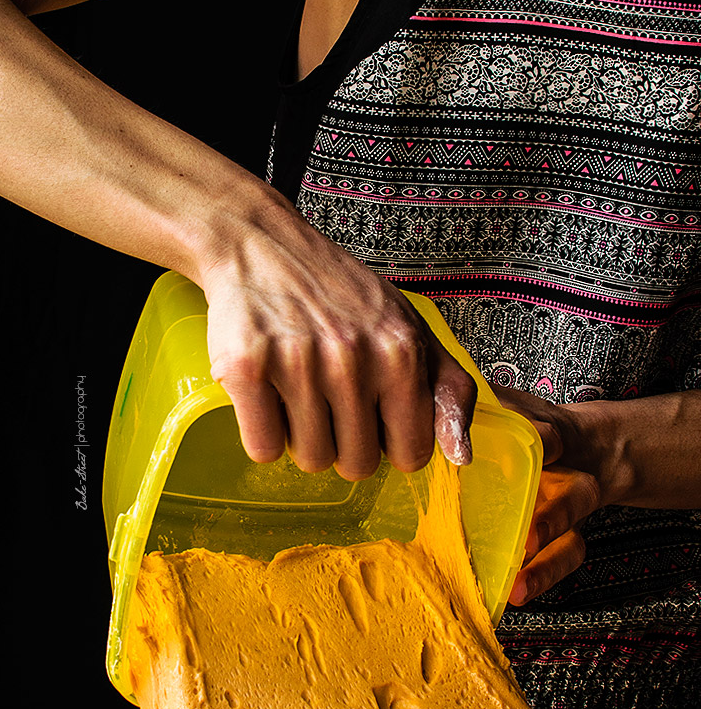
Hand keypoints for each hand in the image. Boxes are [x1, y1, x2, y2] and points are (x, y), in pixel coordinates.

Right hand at [201, 199, 476, 480]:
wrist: (261, 244)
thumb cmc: (337, 293)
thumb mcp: (410, 327)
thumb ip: (448, 389)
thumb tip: (462, 455)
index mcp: (402, 351)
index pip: (411, 454)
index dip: (389, 441)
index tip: (373, 413)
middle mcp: (353, 358)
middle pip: (357, 464)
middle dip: (343, 442)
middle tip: (328, 395)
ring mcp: (298, 363)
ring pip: (311, 459)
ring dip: (302, 437)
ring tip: (297, 390)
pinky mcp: (247, 368)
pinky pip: (264, 448)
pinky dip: (263, 433)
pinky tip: (268, 395)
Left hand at [491, 384, 602, 605]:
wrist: (585, 447)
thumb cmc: (530, 427)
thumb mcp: (511, 407)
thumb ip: (485, 404)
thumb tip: (438, 390)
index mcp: (552, 441)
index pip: (551, 438)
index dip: (544, 440)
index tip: (539, 446)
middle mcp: (567, 480)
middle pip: (575, 498)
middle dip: (555, 518)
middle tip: (531, 538)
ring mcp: (567, 516)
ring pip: (571, 543)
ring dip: (546, 566)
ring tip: (520, 586)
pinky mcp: (562, 541)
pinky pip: (560, 563)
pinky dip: (540, 580)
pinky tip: (515, 594)